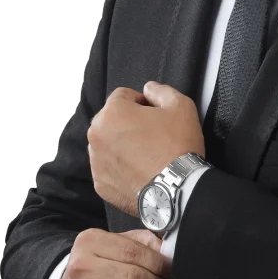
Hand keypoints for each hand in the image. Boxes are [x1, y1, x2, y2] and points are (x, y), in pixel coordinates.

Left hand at [87, 81, 204, 218]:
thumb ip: (161, 91)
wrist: (177, 190)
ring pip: (109, 144)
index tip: (157, 116)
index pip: (123, 96)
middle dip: (129, 123)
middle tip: (153, 136)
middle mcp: (96, 135)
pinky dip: (121, 168)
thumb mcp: (181, 106)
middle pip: (112, 120)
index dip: (143, 102)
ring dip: (123, 145)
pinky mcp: (101, 184)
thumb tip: (148, 89)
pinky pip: (109, 168)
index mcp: (111, 112)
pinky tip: (141, 172)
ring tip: (147, 156)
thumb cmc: (177, 145)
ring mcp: (96, 162)